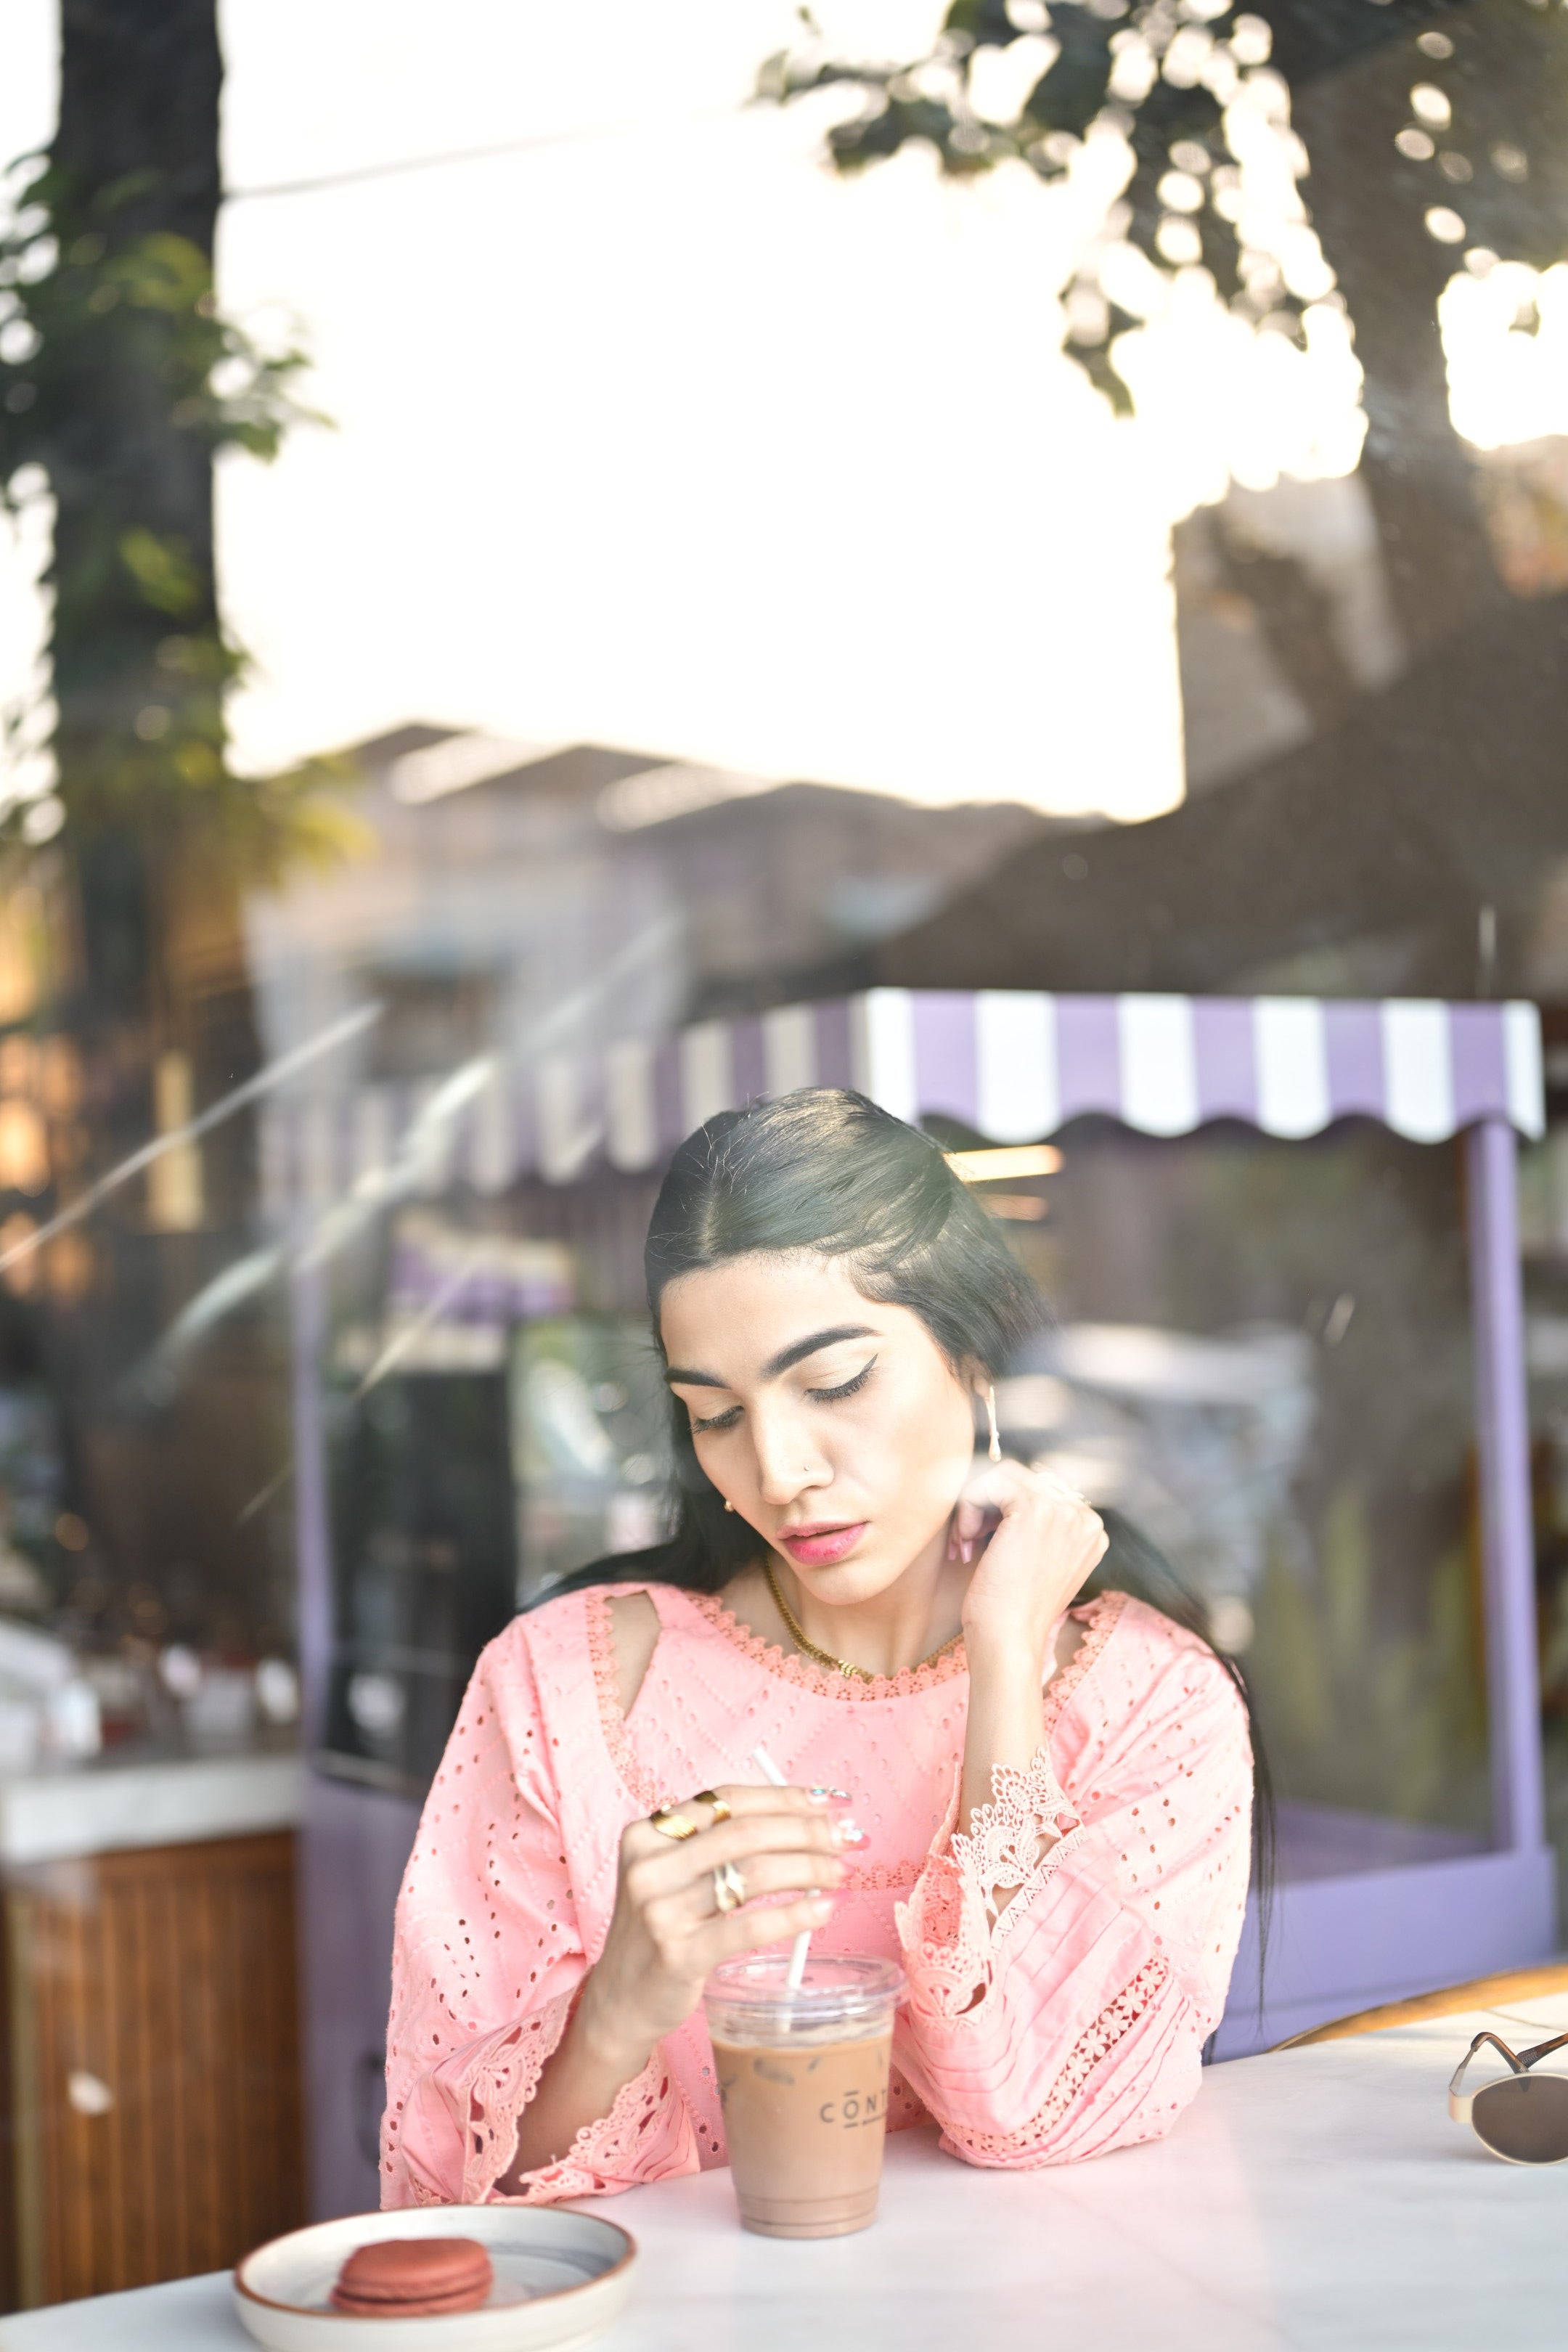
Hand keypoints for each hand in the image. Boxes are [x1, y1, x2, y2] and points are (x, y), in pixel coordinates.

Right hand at [576, 1786, 858, 2072]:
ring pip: (753, 1874)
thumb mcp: (673, 1875)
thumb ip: (720, 1845)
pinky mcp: (678, 1954)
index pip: (728, 1799)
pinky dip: (797, 1913)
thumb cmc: (661, 1929)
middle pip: (746, 1832)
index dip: (785, 1797)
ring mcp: (660, 1911)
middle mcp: (649, 1866)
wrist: (619, 2002)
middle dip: (808, 1831)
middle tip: (850, 1838)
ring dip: (810, 1867)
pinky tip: (825, 1909)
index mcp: (647, 1833)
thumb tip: (808, 1819)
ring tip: (841, 1871)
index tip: (830, 1803)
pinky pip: (750, 1927)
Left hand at [951, 1459, 1106, 1669]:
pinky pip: (988, 1484)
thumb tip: (1000, 1488)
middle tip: (967, 1542)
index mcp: (1090, 1530)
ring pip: (1004, 1477)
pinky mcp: (1036, 1508)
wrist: (1009, 1643)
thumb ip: (1035, 1527)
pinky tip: (965, 1543)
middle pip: (1022, 1480)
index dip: (1002, 1511)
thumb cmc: (1012, 1612)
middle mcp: (1086, 1517)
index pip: (1040, 1491)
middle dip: (987, 1507)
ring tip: (965, 1543)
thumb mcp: (1035, 1563)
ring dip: (975, 1506)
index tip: (982, 1543)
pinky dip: (967, 1508)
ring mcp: (1065, 1510)